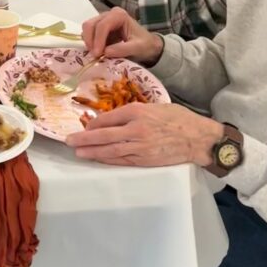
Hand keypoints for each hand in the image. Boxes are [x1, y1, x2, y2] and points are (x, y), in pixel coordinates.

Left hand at [66, 103, 223, 167]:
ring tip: (78, 152)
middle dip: (84, 139)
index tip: (83, 126)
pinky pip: (123, 161)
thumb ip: (133, 112)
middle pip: (104, 135)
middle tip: (68, 141)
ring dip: (92, 152)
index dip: (93, 124)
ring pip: (111, 151)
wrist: (198, 138)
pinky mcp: (146, 160)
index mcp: (138, 111)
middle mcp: (136, 129)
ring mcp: (140, 147)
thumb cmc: (178, 118)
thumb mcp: (154, 106)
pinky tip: (98, 159)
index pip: (108, 118)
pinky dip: (108, 160)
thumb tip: (113, 119)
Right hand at [81, 7, 163, 65]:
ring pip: (87, 28)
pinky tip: (98, 51)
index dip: (98, 40)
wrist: (148, 46)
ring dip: (89, 42)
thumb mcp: (138, 48)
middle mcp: (109, 14)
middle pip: (91, 24)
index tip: (97, 55)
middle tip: (95, 56)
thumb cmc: (145, 45)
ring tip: (97, 54)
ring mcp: (103, 20)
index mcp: (119, 15)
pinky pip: (89, 34)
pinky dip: (90, 43)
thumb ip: (123, 49)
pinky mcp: (100, 28)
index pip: (103, 25)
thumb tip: (105, 52)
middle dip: (90, 40)